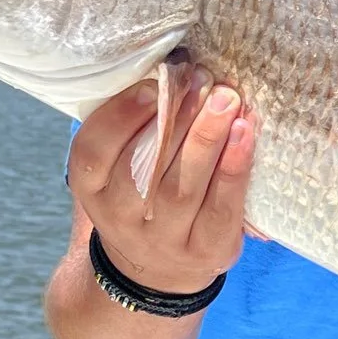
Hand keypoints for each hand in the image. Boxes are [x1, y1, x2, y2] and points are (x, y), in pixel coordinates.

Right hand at [68, 73, 255, 294]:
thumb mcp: (117, 167)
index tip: (151, 84)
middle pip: (144, 166)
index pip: (93, 152)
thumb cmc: (141, 194)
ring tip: (226, 99)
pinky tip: (245, 133)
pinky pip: (222, 208)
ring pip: (184, 186)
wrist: (158, 271)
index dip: (121, 116)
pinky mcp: (206, 250)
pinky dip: (235, 169)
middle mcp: (122, 217)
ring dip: (207, 137)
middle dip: (175, 117)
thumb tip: (165, 67)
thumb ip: (130, 126)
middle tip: (200, 78)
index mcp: (91, 188)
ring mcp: (165, 239)